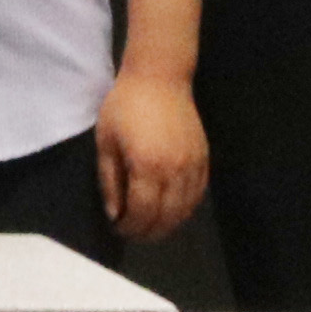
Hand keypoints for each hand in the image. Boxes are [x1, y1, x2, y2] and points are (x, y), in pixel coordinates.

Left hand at [94, 64, 211, 242]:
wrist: (159, 77)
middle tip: (133, 234)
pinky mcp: (204, 160)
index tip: (119, 229)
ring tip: (150, 227)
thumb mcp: (106, 141)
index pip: (143, 212)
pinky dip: (185, 209)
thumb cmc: (125, 105)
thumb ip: (109, 180)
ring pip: (185, 210)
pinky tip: (171, 211)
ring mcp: (194, 166)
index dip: (131, 227)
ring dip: (168, 225)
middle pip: (167, 217)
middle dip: (149, 232)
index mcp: (147, 166)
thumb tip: (115, 214)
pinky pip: (197, 195)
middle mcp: (175, 171)